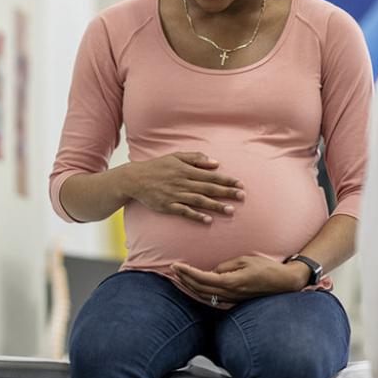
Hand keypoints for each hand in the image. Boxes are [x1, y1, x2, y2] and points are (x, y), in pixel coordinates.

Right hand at [122, 152, 244, 223]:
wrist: (135, 179)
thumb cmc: (157, 167)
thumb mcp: (176, 157)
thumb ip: (196, 158)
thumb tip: (216, 163)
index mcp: (186, 170)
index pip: (211, 175)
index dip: (226, 180)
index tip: (240, 184)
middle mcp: (182, 182)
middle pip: (208, 188)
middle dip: (226, 192)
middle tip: (242, 197)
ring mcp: (175, 195)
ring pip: (199, 200)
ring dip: (215, 205)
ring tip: (230, 210)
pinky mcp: (168, 206)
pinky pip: (184, 211)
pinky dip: (196, 216)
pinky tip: (208, 220)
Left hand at [171, 256, 307, 303]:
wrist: (283, 283)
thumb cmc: (266, 268)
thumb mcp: (245, 261)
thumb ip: (226, 266)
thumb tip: (212, 271)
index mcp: (230, 282)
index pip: (202, 278)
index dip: (186, 272)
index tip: (176, 265)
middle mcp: (229, 294)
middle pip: (199, 288)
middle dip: (184, 279)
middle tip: (173, 269)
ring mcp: (231, 300)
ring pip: (204, 295)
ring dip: (190, 287)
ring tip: (179, 277)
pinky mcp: (234, 301)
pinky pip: (212, 299)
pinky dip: (200, 293)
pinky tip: (195, 288)